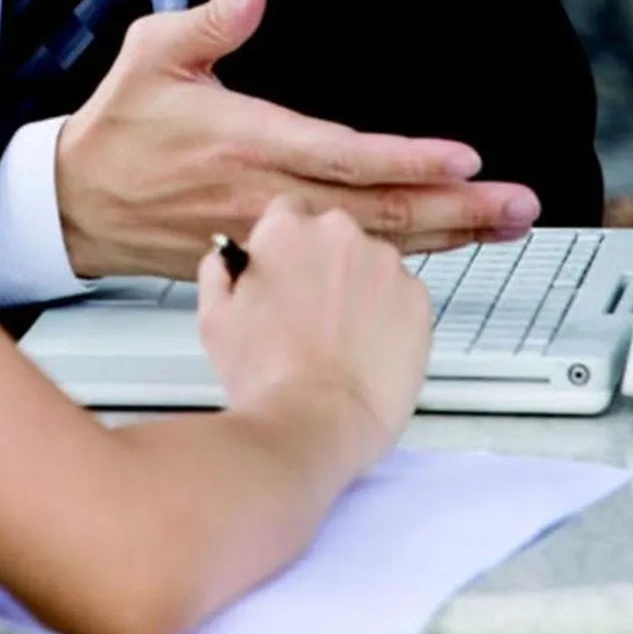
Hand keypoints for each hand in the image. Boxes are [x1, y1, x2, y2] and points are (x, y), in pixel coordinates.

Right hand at [54, 0, 539, 279]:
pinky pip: (343, 260)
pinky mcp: (264, 258)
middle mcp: (263, 193)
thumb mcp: (152, 53)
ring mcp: (266, 234)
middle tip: (516, 203)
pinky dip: (401, 255)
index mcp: (244, 138)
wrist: (75, 205)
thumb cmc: (117, 127)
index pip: (342, 156)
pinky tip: (443, 246)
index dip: (406, 160)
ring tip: (501, 226)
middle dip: (455, 208)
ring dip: (443, 236)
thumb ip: (211, 18)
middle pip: (376, 211)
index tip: (462, 159)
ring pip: (369, 244)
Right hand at [197, 197, 430, 468]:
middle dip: (324, 263)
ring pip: (370, 263)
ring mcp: (384, 263)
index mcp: (287, 228)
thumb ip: (219, 270)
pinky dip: (390, 314)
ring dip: (360, 286)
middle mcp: (339, 232)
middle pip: (333, 235)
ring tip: (342, 336)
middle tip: (311, 311)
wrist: (319, 421)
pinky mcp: (418, 297)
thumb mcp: (214, 316)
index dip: (285, 247)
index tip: (287, 271)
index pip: (288, 212)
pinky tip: (368, 347)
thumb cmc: (266, 375)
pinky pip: (402, 294)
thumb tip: (228, 256)